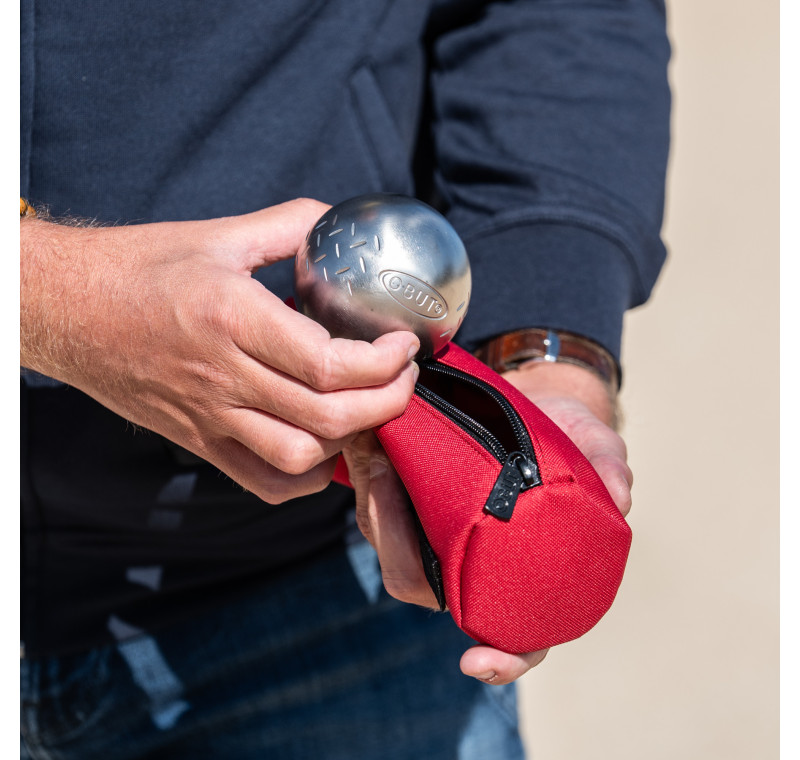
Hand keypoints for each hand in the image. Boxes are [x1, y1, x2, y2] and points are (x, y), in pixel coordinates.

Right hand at [20, 199, 419, 503]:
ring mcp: (209, 416)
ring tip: (368, 407)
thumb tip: (338, 222)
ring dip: (350, 439)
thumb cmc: (138, 267)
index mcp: (232, 318)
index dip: (384, 362)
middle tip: (404, 376)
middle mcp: (223, 376)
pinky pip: (261, 481)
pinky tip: (322, 447)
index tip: (405, 345)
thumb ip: (288, 226)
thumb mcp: (218, 234)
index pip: (328, 362)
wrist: (66, 309)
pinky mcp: (198, 440)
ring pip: (300, 456)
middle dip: (387, 402)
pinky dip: (305, 477)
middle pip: (328, 416)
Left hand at [343, 361, 631, 684]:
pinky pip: (380, 515)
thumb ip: (608, 470)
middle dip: (402, 553)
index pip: (518, 637)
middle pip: (429, 589)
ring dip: (380, 515)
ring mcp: (442, 538)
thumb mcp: (594, 446)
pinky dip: (372, 490)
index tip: (476, 662)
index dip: (502, 659)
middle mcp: (478, 565)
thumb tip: (618, 497)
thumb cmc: (570, 438)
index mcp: (527, 572)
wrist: (538, 401)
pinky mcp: (413, 506)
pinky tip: (377, 453)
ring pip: (396, 554)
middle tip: (392, 494)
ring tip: (383, 466)